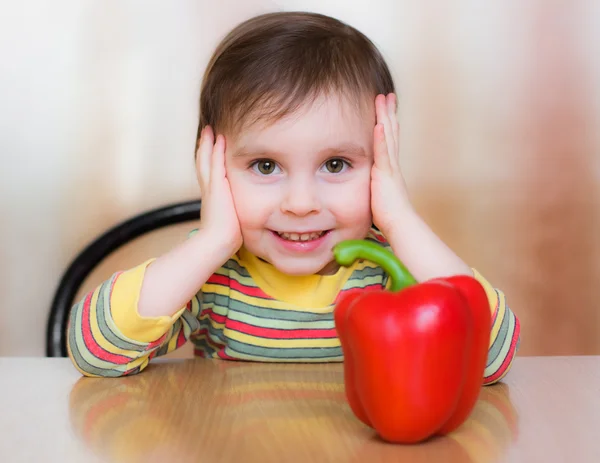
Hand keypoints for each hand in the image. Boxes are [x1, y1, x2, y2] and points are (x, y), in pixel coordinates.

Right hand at [196, 125, 242, 253]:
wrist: (218, 242)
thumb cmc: (226, 237)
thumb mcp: (229, 221)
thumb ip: (233, 214)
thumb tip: (239, 218)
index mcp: (211, 197)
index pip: (208, 174)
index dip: (208, 159)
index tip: (210, 147)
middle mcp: (208, 190)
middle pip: (203, 163)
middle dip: (205, 147)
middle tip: (207, 132)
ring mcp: (211, 188)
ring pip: (207, 160)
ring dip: (209, 144)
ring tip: (211, 130)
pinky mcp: (217, 188)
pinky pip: (217, 164)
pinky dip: (217, 151)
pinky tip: (221, 139)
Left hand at [371, 93, 411, 236]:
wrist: (399, 224)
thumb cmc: (390, 217)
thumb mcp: (379, 197)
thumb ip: (375, 189)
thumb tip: (371, 190)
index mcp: (390, 169)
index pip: (388, 141)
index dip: (388, 124)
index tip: (386, 109)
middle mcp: (392, 164)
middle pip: (391, 132)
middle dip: (388, 113)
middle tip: (387, 95)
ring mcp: (390, 167)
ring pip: (388, 136)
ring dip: (385, 117)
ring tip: (384, 99)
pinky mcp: (386, 174)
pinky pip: (383, 152)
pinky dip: (382, 137)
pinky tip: (380, 123)